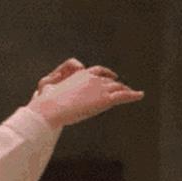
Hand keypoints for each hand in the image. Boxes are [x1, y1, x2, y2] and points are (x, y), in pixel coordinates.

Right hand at [27, 59, 143, 127]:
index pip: (98, 71)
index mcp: (80, 74)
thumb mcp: (47, 91)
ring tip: (132, 94)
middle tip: (123, 88)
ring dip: (125, 90)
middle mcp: (92, 78)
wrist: (51, 108)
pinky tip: (139, 95)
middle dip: (117, 84)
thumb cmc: (47, 103)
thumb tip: (42, 92)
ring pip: (118, 87)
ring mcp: (100, 88)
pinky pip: (123, 95)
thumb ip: (52, 88)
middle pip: (109, 80)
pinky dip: (133, 95)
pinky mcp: (105, 99)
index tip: (111, 76)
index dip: (106, 74)